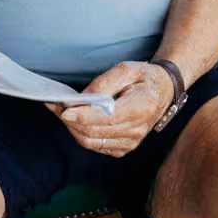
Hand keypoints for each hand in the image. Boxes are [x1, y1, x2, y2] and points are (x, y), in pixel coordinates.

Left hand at [44, 61, 174, 157]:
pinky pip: (96, 145)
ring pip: (91, 142)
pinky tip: (73, 120)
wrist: (162, 91)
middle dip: (71, 120)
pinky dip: (80, 134)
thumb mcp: (126, 69)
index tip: (64, 109)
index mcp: (141, 108)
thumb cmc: (143, 78)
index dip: (83, 115)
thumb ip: (105, 83)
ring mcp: (131, 142)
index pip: (106, 117)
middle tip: (55, 106)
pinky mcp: (123, 148)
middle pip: (95, 132)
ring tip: (60, 111)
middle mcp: (137, 130)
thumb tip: (84, 98)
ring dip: (72, 128)